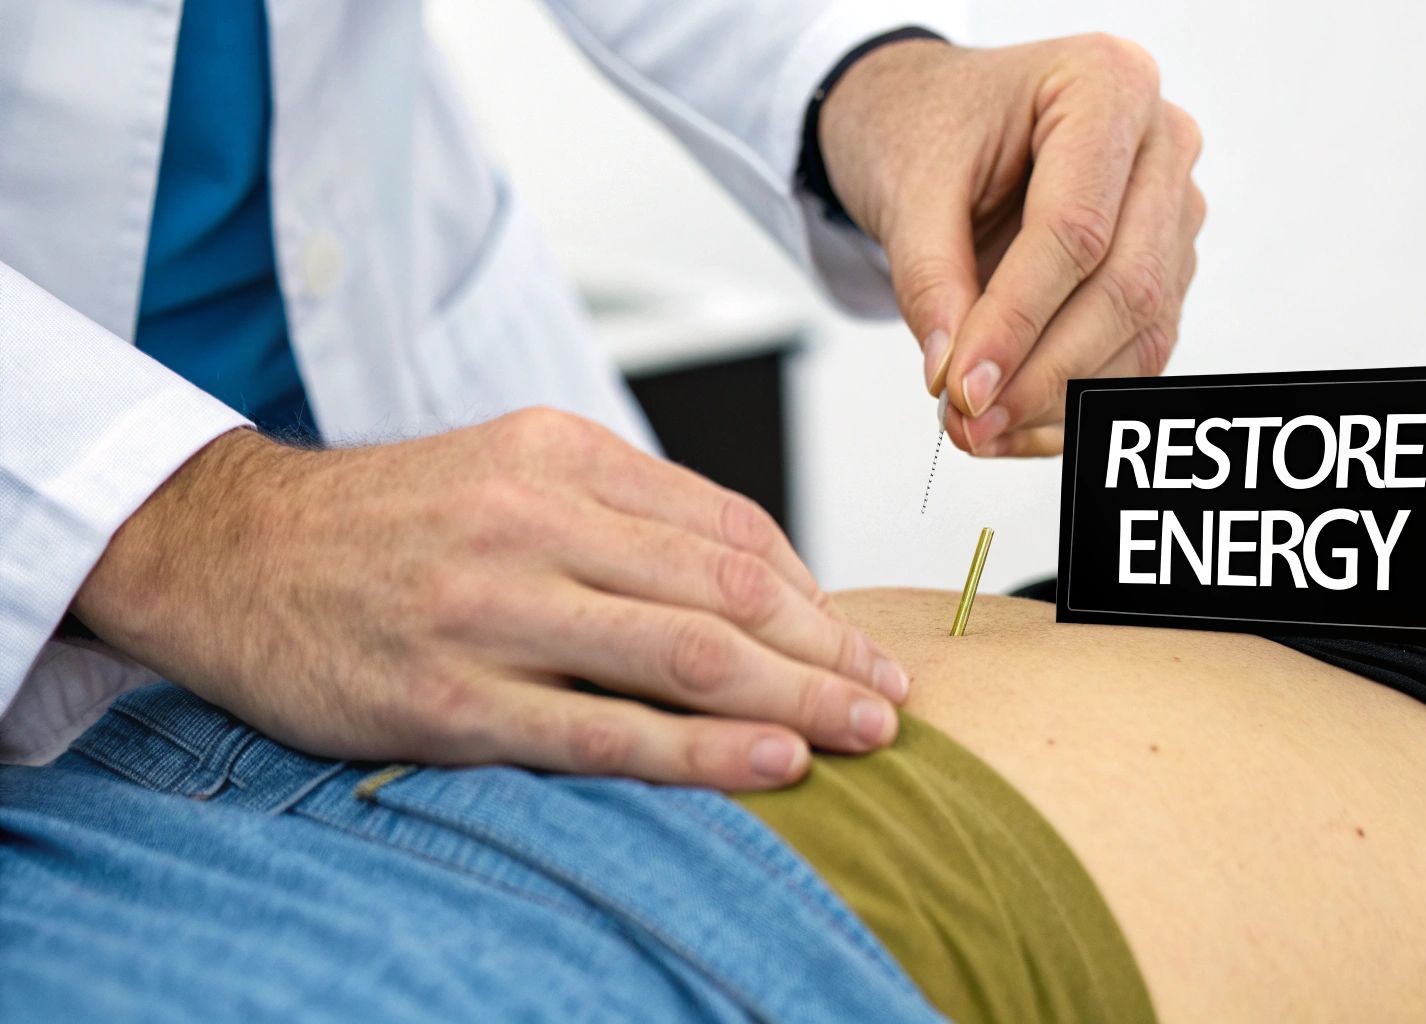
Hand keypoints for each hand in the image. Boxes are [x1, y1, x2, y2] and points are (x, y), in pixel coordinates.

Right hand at [71, 410, 908, 789]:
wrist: (230, 549)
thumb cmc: (388, 520)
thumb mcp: (507, 468)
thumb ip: (622, 511)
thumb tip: (752, 577)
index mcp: (560, 453)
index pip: (726, 526)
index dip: (812, 591)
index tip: (858, 639)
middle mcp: (534, 519)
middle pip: (725, 590)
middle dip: (827, 649)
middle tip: (891, 695)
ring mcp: (490, 609)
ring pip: (682, 655)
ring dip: (794, 698)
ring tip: (863, 733)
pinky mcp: (449, 696)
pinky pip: (602, 731)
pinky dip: (700, 751)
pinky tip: (770, 763)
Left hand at [819, 35, 1204, 456]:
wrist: (940, 122)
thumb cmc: (932, 127)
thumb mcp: (909, 187)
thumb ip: (929, 279)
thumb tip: (952, 374)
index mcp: (1106, 86)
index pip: (1075, 228)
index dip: (1018, 319)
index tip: (962, 385)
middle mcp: (1162, 144)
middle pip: (1125, 284)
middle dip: (1044, 372)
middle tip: (971, 420)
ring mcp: (1175, 211)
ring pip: (1141, 330)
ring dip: (1061, 399)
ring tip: (980, 431)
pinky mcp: (1167, 269)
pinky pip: (1136, 353)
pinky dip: (1073, 402)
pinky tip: (1013, 427)